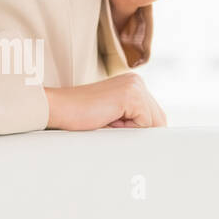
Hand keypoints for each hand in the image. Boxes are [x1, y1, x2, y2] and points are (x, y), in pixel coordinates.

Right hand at [44, 74, 166, 129]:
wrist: (60, 108)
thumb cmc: (80, 115)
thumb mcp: (113, 116)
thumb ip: (132, 119)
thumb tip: (152, 137)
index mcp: (132, 84)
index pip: (154, 115)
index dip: (141, 130)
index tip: (121, 131)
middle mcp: (136, 81)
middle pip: (158, 118)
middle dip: (140, 131)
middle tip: (113, 126)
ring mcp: (135, 86)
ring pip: (153, 122)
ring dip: (132, 130)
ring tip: (110, 122)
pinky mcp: (131, 95)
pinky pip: (145, 123)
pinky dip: (128, 129)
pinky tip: (109, 120)